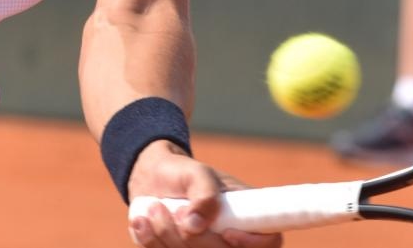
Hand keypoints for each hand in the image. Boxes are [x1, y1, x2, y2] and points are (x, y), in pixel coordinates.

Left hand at [126, 141, 280, 247]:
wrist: (152, 180)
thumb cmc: (181, 173)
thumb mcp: (195, 172)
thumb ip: (203, 192)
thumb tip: (196, 225)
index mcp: (247, 217)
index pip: (270, 241)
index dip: (253, 244)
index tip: (227, 233)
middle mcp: (232, 241)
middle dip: (191, 240)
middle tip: (167, 210)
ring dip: (167, 238)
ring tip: (153, 208)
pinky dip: (152, 242)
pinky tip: (142, 222)